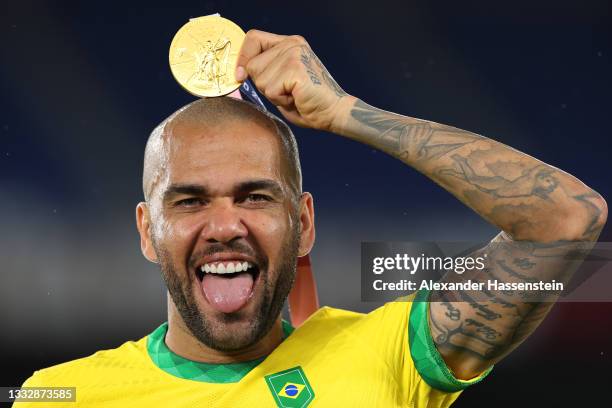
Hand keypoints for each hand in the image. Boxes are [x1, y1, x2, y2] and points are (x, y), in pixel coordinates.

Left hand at [235, 30, 353, 131]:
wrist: (334, 113)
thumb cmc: (308, 103)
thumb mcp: (281, 82)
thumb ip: (264, 73)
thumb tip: (238, 73)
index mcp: (289, 43)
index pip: (253, 38)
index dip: (243, 57)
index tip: (240, 75)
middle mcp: (292, 44)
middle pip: (253, 64)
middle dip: (263, 85)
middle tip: (286, 91)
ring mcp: (294, 54)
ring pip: (260, 80)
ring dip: (273, 95)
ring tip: (293, 95)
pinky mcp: (295, 69)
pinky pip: (271, 90)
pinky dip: (281, 101)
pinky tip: (297, 99)